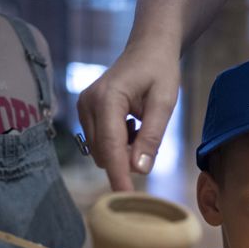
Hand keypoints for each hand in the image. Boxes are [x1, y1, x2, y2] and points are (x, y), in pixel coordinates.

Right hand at [77, 44, 180, 190]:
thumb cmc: (160, 71)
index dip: (119, 175)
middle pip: (104, 153)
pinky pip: (101, 143)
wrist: (148, 49)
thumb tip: (138, 170)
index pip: (111, 147)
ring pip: (102, 151)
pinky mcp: (85, 113)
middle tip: (149, 138)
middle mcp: (88, 104)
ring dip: (123, 150)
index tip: (126, 198)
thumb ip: (151, 137)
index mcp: (107, 99)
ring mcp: (83, 108)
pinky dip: (118, 143)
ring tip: (140, 125)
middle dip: (126, 159)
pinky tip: (131, 124)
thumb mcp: (165, 103)